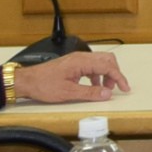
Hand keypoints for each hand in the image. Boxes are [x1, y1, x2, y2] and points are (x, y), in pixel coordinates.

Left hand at [11, 52, 128, 101]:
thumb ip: (90, 92)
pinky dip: (97, 75)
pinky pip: (92, 66)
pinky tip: (93, 86)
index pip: (107, 66)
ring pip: (100, 62)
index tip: (124, 88)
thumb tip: (107, 93)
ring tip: (104, 89)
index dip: (118, 77)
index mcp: (81, 62)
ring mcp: (77, 59)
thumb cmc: (43, 85)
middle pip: (107, 60)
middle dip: (114, 74)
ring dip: (106, 74)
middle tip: (115, 88)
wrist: (26, 81)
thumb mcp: (68, 92)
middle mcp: (81, 57)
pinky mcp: (73, 64)